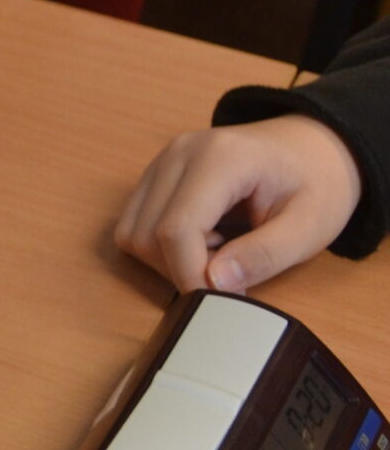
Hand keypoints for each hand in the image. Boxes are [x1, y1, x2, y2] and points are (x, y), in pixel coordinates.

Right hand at [114, 115, 361, 293]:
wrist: (313, 148)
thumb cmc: (317, 184)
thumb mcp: (310, 227)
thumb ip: (264, 255)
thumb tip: (215, 284)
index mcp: (221, 158)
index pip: (177, 228)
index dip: (190, 274)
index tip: (222, 301)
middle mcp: (179, 153)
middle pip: (146, 234)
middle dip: (181, 270)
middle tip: (231, 273)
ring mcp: (162, 161)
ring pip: (132, 232)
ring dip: (168, 260)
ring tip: (219, 251)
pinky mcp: (155, 175)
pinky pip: (135, 224)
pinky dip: (161, 246)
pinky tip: (203, 239)